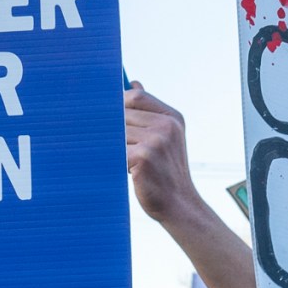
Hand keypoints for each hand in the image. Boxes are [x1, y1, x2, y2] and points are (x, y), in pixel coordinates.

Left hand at [125, 83, 206, 225]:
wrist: (179, 205)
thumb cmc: (166, 172)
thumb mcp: (165, 138)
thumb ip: (149, 112)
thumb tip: (134, 83)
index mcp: (172, 117)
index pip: (136, 96)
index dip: (118, 104)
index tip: (108, 116)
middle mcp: (166, 126)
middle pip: (121, 113)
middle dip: (114, 130)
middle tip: (117, 147)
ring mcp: (156, 140)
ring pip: (116, 133)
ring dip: (115, 148)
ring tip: (129, 163)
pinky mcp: (143, 157)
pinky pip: (115, 151)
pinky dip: (114, 161)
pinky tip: (127, 172)